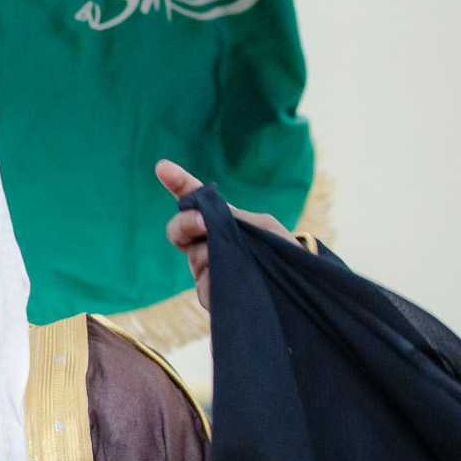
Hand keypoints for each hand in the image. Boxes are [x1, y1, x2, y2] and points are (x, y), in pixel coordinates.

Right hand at [157, 160, 291, 312]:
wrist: (296, 285)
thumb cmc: (280, 249)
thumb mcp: (263, 226)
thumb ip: (233, 217)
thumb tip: (204, 223)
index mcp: (217, 221)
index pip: (192, 200)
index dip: (177, 182)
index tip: (163, 167)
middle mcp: (204, 244)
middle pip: (178, 229)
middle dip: (186, 222)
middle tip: (204, 223)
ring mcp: (203, 269)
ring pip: (195, 256)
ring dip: (215, 253)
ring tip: (244, 260)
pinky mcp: (208, 293)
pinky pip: (204, 281)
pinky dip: (221, 276)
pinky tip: (240, 279)